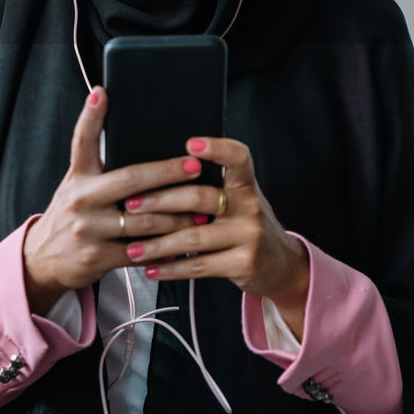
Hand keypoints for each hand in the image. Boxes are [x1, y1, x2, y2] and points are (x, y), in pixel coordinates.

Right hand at [21, 87, 206, 313]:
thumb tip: (131, 141)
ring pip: (144, 220)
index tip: (102, 92)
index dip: (91, 115)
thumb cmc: (70, 215)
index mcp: (78, 177)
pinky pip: (140, 252)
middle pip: (129, 180)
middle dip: (166, 172)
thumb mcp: (76, 185)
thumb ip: (99, 167)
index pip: (82, 140)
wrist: (43, 258)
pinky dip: (163, 250)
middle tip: (194, 166)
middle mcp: (81, 199)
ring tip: (200, 212)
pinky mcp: (98, 257)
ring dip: (177, 217)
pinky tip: (181, 245)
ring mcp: (89, 229)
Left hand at [122, 137, 310, 338]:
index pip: (238, 158)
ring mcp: (249, 236)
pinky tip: (152, 268)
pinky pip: (199, 266)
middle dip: (160, 201)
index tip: (190, 144)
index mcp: (246, 185)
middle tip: (131, 205)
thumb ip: (211, 186)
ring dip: (158, 243)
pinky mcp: (243, 264)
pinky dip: (172, 268)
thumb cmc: (246, 224)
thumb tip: (157, 173)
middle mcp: (250, 206)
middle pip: (200, 197)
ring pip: (193, 236)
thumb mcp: (239, 199)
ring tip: (132, 248)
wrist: (282, 265)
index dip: (217, 148)